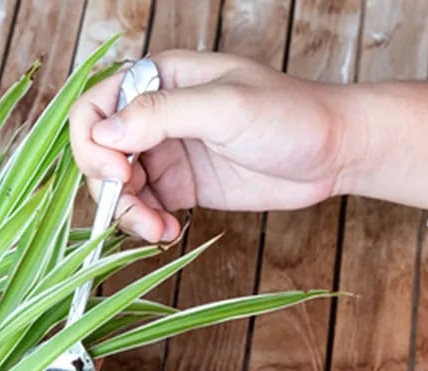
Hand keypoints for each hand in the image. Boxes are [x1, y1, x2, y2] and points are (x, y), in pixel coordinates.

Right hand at [68, 50, 349, 241]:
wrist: (335, 151)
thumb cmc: (289, 114)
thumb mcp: (225, 108)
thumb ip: (162, 115)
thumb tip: (104, 134)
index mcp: (161, 78)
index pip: (96, 104)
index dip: (93, 141)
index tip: (118, 171)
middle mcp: (158, 115)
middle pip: (100, 151)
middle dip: (108, 187)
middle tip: (138, 213)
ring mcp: (170, 152)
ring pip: (119, 186)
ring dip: (128, 213)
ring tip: (159, 232)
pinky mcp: (185, 187)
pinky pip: (146, 207)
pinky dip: (147, 225)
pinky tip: (169, 234)